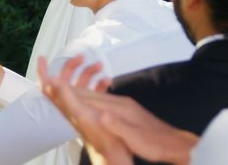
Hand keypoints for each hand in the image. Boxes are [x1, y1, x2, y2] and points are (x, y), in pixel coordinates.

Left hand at [38, 56, 132, 164]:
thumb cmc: (100, 137)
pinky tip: (108, 81)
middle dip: (72, 67)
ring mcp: (84, 109)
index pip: (48, 88)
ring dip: (89, 73)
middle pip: (65, 82)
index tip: (42, 59)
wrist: (114, 155)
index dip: (43, 73)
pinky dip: (100, 85)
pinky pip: (94, 94)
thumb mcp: (81, 113)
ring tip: (100, 65)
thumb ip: (66, 96)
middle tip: (81, 57)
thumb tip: (53, 80)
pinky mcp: (95, 112)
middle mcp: (73, 106)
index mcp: (66, 106)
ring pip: (82, 85)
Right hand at [43, 62, 196, 164]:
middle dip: (69, 88)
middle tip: (48, 81)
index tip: (52, 84)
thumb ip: (120, 128)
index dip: (70, 93)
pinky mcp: (127, 111)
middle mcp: (120, 104)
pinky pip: (102, 102)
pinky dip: (89, 99)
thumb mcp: (139, 140)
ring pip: (95, 97)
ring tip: (61, 88)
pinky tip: (86, 102)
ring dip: (78, 92)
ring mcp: (124, 106)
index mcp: (119, 110)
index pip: (89, 100)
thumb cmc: (158, 145)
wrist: (179, 145)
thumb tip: (101, 116)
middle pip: (89, 94)